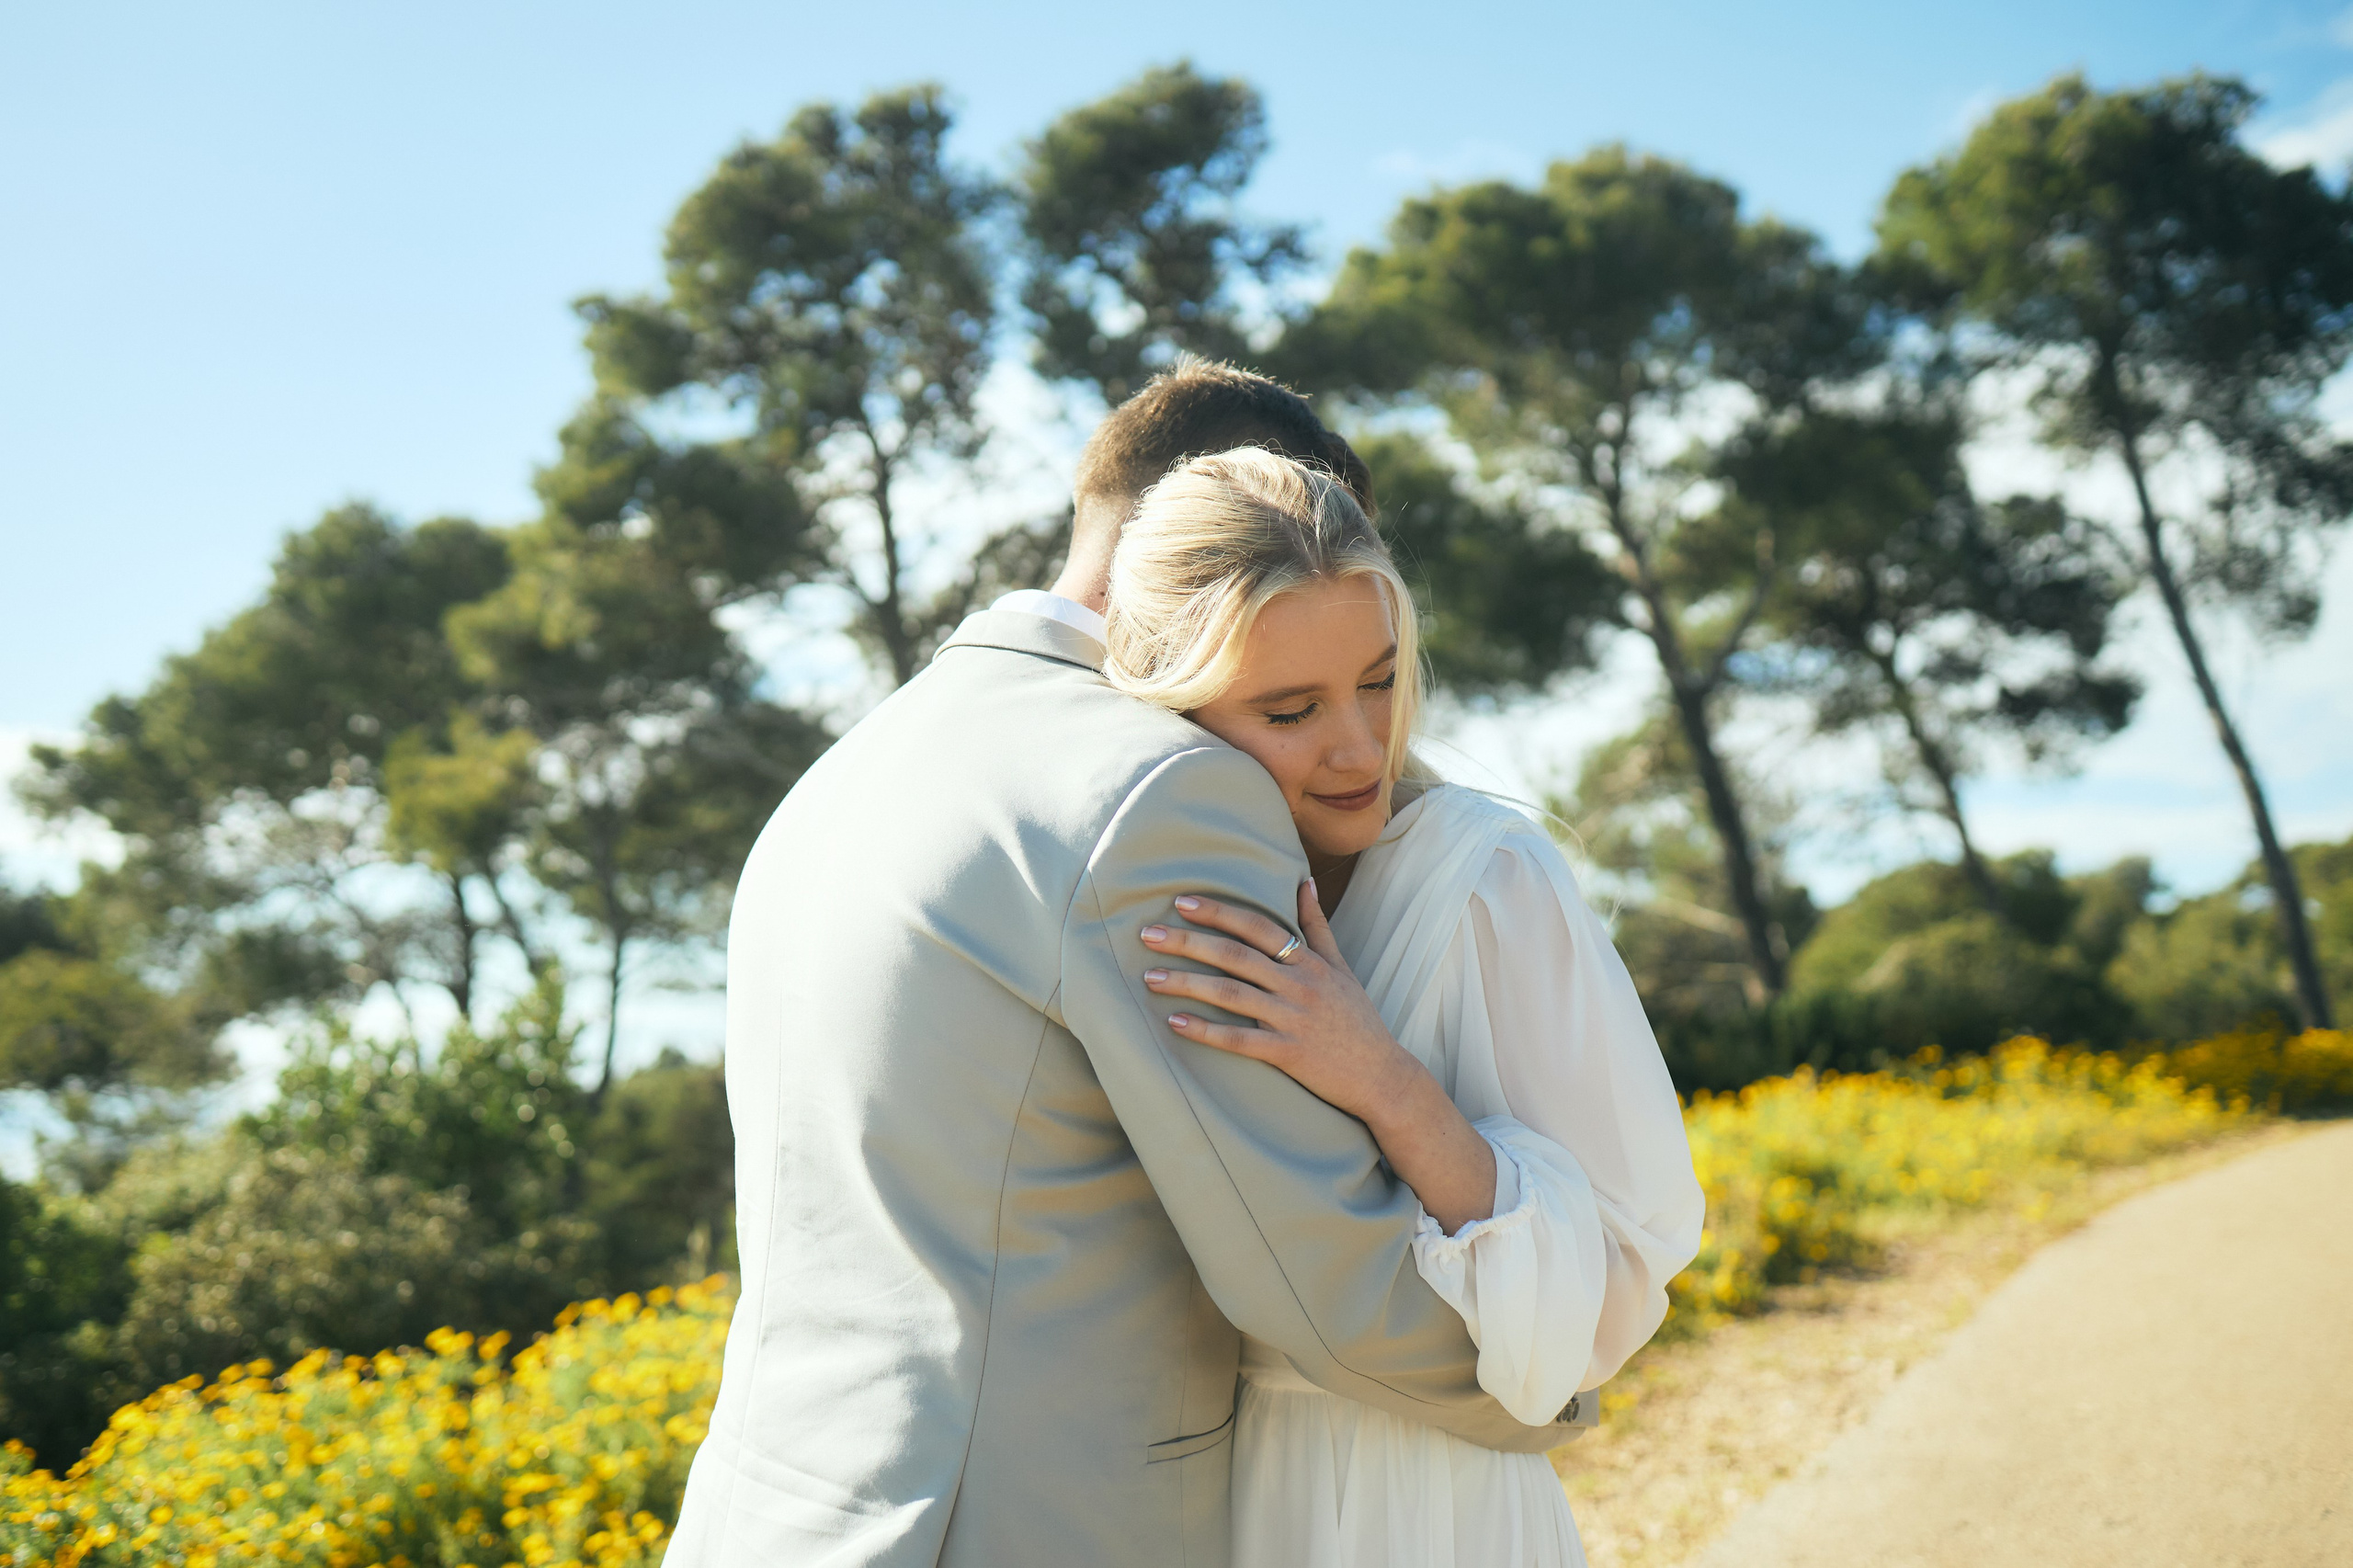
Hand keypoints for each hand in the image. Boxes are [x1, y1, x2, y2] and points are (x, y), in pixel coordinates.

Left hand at [1140, 881, 1419, 1126]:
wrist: (1382, 1075)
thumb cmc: (1358, 1019)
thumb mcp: (1342, 967)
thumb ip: (1317, 926)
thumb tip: (1303, 882)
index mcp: (1309, 962)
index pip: (1257, 926)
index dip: (1218, 912)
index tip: (1181, 902)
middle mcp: (1299, 985)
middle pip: (1234, 956)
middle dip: (1188, 942)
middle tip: (1148, 934)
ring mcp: (1293, 1019)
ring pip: (1231, 995)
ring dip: (1187, 983)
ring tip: (1149, 978)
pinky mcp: (1288, 1053)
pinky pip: (1239, 1040)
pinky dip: (1206, 1031)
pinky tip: (1175, 1022)